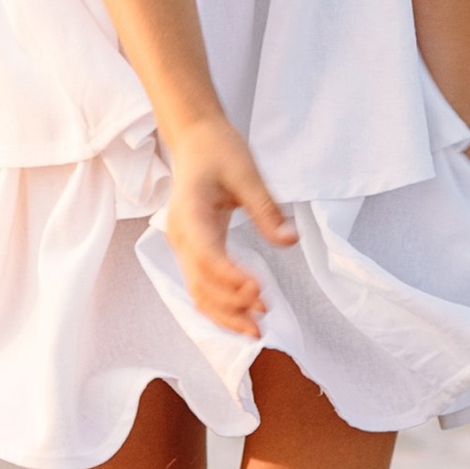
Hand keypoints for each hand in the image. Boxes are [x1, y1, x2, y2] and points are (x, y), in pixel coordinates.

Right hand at [164, 113, 295, 338]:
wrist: (195, 139)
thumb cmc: (218, 150)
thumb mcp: (247, 173)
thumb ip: (266, 209)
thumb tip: (288, 240)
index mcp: (190, 214)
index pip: (207, 256)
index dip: (231, 278)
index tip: (259, 289)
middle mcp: (180, 236)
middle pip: (199, 283)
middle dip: (231, 305)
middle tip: (265, 313)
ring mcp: (183, 245)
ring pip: (198, 292)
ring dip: (225, 313)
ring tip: (256, 329)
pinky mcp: (192, 249)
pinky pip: (201, 285)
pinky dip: (220, 304)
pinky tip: (243, 316)